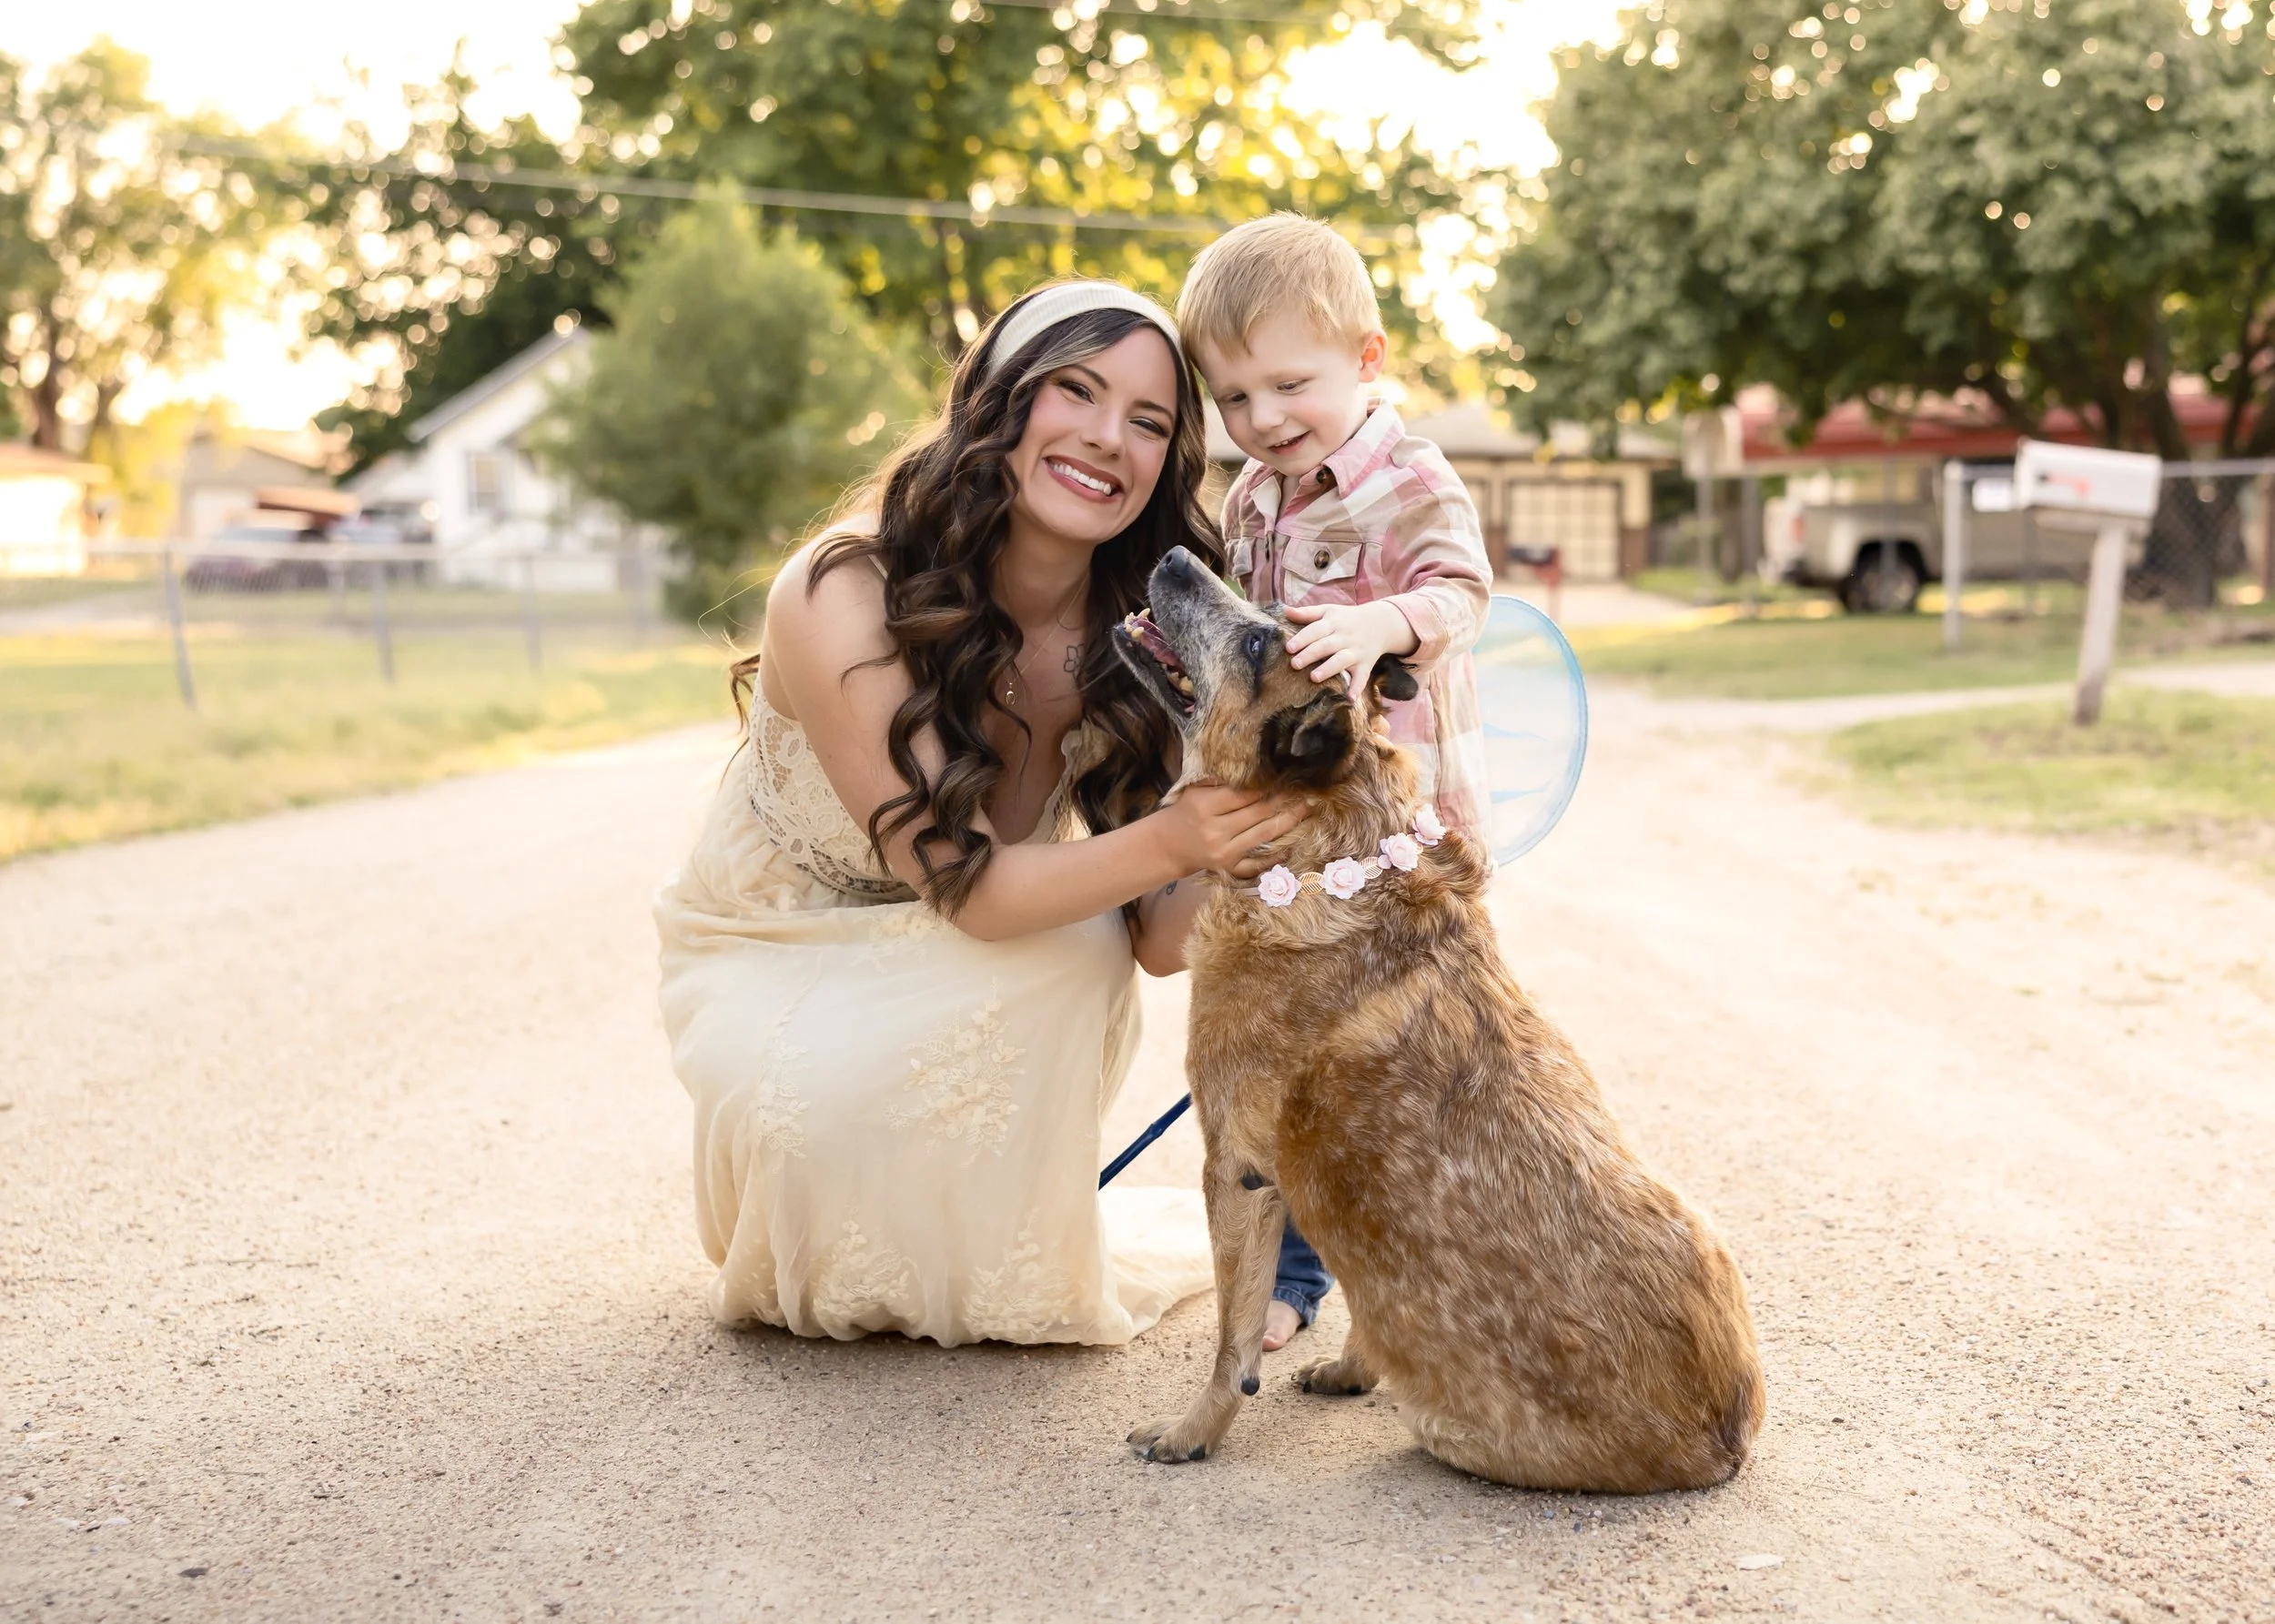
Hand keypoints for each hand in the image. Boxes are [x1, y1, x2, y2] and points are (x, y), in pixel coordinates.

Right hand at [1152, 783, 1305, 875]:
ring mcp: (1224, 852)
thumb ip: (1221, 780)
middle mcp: (1215, 830)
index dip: (1268, 785)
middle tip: (1306, 790)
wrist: (1167, 845)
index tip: (1287, 776)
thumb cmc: (1185, 812)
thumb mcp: (1195, 790)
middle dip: (1285, 800)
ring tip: (1306, 808)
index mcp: (1205, 806)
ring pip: (1265, 834)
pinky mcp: (1229, 868)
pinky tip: (1293, 843)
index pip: (1245, 793)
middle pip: (1259, 812)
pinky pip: (1258, 863)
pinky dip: (1277, 855)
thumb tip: (1257, 769)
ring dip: (1289, 821)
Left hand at [1284, 600, 1417, 689]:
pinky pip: (1362, 677)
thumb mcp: (1329, 611)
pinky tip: (1349, 699)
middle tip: (1295, 664)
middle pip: (1326, 645)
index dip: (1303, 639)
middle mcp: (1345, 637)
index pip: (1316, 630)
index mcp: (1334, 623)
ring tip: (1314, 678)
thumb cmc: (1347, 619)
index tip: (1289, 648)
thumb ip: (1308, 613)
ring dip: (1329, 669)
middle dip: (1311, 654)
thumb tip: (1286, 610)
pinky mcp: (1365, 665)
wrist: (1381, 624)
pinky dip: (1357, 688)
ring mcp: (1356, 652)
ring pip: (1342, 660)